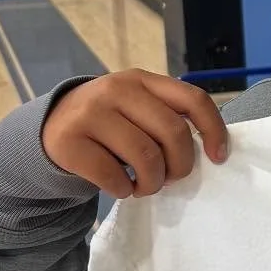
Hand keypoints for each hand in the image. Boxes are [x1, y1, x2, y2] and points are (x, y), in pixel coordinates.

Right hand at [41, 69, 229, 199]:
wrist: (52, 128)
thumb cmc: (110, 124)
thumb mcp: (137, 108)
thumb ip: (167, 118)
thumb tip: (208, 152)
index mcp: (142, 80)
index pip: (193, 99)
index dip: (213, 130)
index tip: (218, 158)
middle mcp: (117, 90)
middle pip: (173, 133)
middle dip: (180, 166)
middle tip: (170, 179)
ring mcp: (90, 113)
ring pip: (146, 158)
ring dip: (152, 183)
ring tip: (145, 186)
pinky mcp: (69, 142)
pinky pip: (113, 177)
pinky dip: (124, 190)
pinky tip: (121, 186)